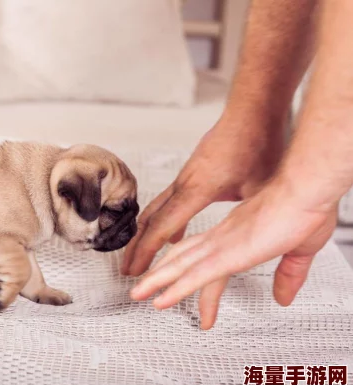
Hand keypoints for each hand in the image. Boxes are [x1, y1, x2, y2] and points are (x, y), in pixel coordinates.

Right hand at [122, 114, 283, 275]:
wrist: (253, 111)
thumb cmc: (258, 143)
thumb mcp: (261, 188)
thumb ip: (251, 218)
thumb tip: (258, 242)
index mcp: (197, 190)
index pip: (163, 227)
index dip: (147, 251)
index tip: (136, 270)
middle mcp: (184, 183)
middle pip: (149, 220)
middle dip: (135, 247)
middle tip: (126, 268)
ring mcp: (185, 177)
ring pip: (155, 210)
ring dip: (145, 234)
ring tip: (139, 253)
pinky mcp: (191, 173)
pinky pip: (168, 202)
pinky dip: (163, 221)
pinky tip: (173, 235)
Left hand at [130, 180, 337, 329]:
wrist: (307, 188)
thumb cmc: (306, 208)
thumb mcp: (298, 250)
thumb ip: (287, 274)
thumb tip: (282, 298)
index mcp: (233, 233)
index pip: (204, 256)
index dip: (190, 273)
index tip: (185, 288)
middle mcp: (221, 238)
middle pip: (182, 258)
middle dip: (162, 275)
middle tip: (145, 290)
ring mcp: (221, 245)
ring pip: (179, 265)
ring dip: (156, 281)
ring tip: (137, 294)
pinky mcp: (227, 254)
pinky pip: (194, 276)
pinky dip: (175, 290)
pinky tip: (160, 301)